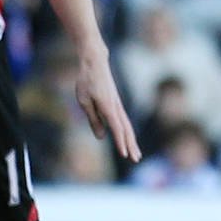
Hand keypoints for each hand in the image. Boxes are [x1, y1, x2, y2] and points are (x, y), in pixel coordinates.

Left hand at [75, 46, 140, 161]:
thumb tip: (101, 137)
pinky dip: (127, 132)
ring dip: (131, 140)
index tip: (125, 155)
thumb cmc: (86, 80)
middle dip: (131, 145)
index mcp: (108, 107)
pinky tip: (127, 138)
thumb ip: (93, 119)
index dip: (120, 143)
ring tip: (136, 153)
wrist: (95, 61)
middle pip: (126, 129)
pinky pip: (123, 120)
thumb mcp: (84, 100)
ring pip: (127, 126)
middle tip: (136, 159)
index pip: (116, 128)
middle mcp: (116, 107)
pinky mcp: (116, 102)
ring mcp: (117, 104)